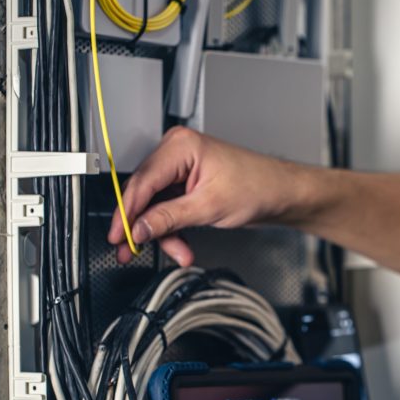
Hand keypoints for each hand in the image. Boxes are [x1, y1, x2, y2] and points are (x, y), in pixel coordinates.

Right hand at [107, 126, 313, 264]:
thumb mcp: (209, 207)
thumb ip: (169, 218)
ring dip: (164, 234)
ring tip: (179, 253)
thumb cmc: (258, 186)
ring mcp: (182, 170)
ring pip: (156, 207)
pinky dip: (174, 230)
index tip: (118, 236)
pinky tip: (182, 247)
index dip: (126, 213)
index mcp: (180, 147)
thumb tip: (139, 228)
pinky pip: (169, 209)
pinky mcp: (188, 186)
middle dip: (145, 228)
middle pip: (145, 195)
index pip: (141, 182)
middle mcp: (177, 153)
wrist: (282, 194)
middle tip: (130, 251)